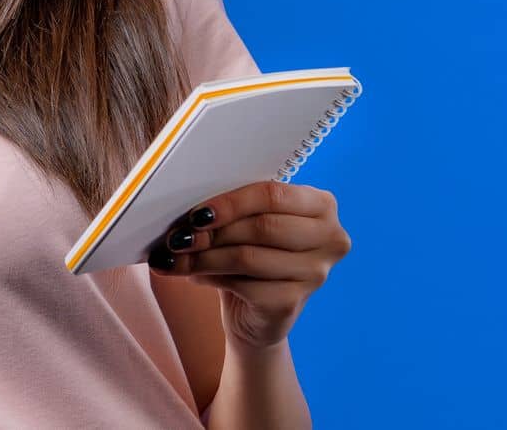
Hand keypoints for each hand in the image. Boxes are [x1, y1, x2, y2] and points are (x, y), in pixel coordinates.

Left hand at [147, 181, 350, 351]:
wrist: (257, 312)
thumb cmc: (252, 252)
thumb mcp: (248, 223)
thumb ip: (233, 210)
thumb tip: (192, 212)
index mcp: (321, 205)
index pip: (273, 194)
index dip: (230, 203)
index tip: (196, 213)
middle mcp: (329, 238)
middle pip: (262, 226)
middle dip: (214, 232)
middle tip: (178, 237)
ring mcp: (316, 274)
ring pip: (248, 257)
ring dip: (204, 257)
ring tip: (176, 257)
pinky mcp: (293, 302)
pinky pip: (243, 285)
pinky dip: (211, 278)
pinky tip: (195, 276)